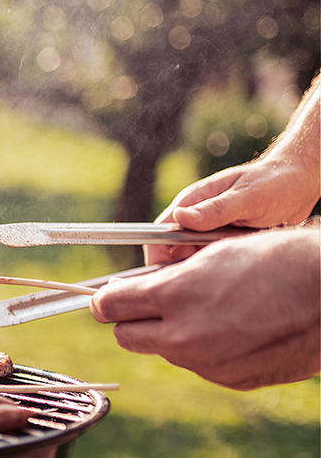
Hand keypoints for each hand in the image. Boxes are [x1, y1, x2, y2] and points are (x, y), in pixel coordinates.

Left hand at [92, 227, 319, 389]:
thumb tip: (133, 288)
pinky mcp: (229, 379)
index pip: (109, 305)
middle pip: (126, 336)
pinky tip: (234, 329)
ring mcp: (206, 363)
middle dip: (132, 319)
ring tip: (209, 310)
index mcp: (176, 295)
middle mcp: (184, 335)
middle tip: (152, 304)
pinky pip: (199, 365)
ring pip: (164, 351)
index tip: (109, 297)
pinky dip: (205, 349)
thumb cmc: (280, 261)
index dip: (107, 299)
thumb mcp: (215, 254)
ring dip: (172, 334)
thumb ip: (168, 276)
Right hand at [146, 158, 318, 264]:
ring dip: (207, 265)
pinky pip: (213, 257)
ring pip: (194, 256)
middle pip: (174, 248)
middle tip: (208, 275)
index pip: (162, 230)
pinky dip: (221, 265)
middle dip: (184, 264)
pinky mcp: (223, 238)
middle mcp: (197, 215)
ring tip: (230, 265)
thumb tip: (181, 218)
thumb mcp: (248, 196)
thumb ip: (215, 209)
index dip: (158, 254)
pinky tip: (237, 264)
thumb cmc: (275, 182)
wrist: (301, 183)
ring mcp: (210, 228)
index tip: (164, 274)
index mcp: (194, 200)